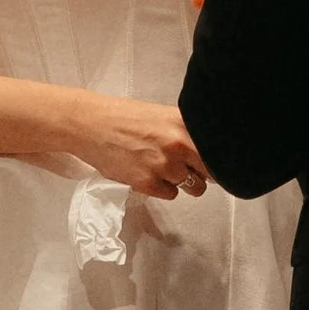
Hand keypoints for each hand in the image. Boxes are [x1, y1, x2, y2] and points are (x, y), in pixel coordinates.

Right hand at [71, 96, 208, 201]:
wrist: (90, 125)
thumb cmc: (123, 117)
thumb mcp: (163, 115)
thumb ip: (186, 131)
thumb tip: (209, 152)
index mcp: (184, 123)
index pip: (217, 152)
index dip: (218, 161)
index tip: (217, 165)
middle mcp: (178, 144)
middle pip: (210, 174)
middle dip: (202, 174)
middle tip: (186, 166)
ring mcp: (163, 165)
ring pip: (192, 187)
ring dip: (181, 181)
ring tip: (161, 166)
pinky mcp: (147, 183)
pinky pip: (171, 194)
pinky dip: (162, 188)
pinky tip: (147, 172)